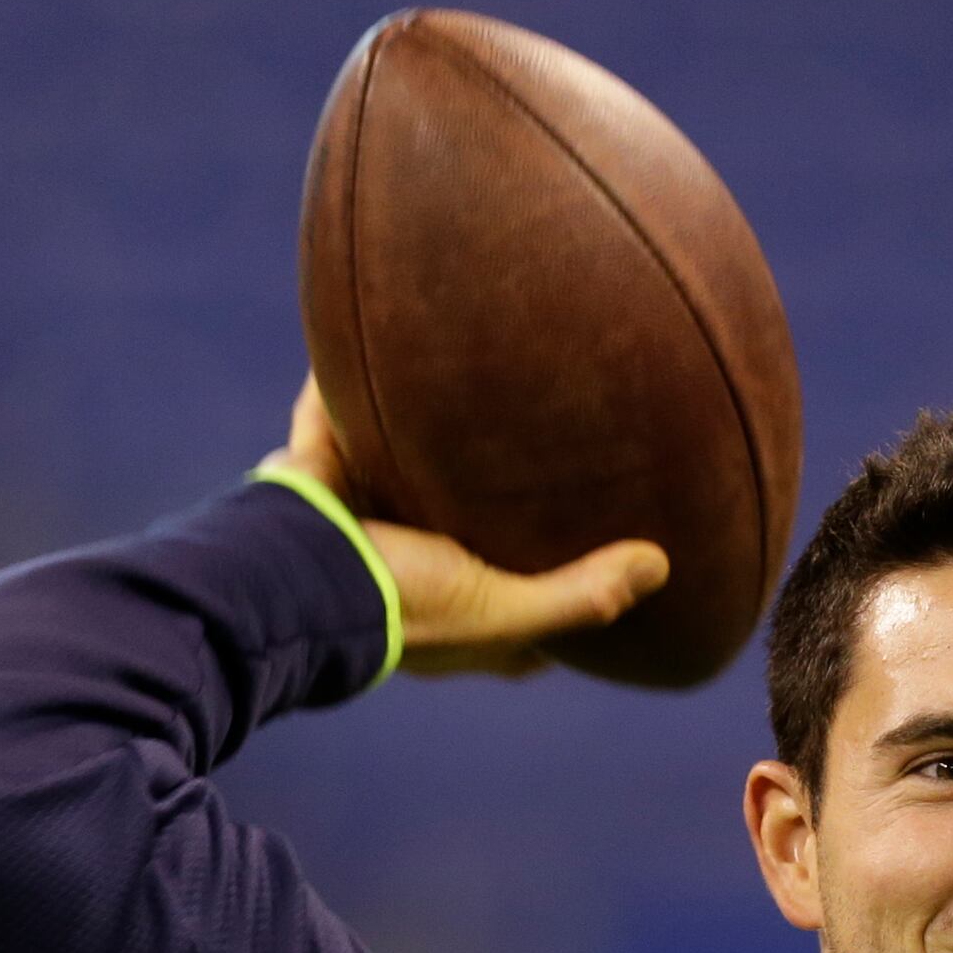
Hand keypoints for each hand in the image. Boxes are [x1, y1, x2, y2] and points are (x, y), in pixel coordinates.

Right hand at [267, 379, 668, 676]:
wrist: (289, 573)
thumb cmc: (399, 606)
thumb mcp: (501, 609)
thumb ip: (579, 594)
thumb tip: (663, 566)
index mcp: (458, 613)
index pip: (527, 615)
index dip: (565, 596)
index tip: (615, 559)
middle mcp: (412, 567)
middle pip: (471, 528)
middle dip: (501, 503)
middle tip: (555, 461)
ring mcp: (363, 517)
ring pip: (409, 469)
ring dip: (433, 440)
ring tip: (474, 389)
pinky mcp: (323, 473)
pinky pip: (341, 416)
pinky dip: (353, 386)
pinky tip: (382, 337)